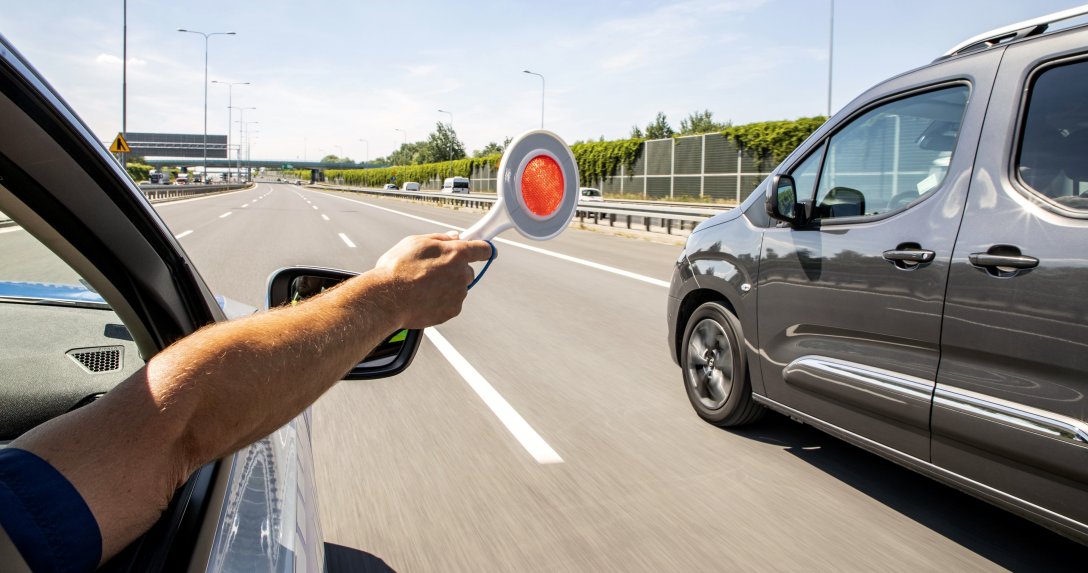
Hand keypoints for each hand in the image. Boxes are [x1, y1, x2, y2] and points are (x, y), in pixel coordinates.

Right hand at [375, 233, 493, 327]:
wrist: (387, 299)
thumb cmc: (397, 269)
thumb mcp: (415, 242)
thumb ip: (440, 239)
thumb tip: (454, 237)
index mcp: (456, 253)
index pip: (483, 249)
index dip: (483, 248)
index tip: (485, 250)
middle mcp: (462, 274)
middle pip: (467, 270)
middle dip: (455, 270)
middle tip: (433, 271)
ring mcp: (458, 295)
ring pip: (458, 288)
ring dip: (447, 286)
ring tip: (423, 286)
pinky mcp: (452, 311)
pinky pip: (451, 303)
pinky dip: (442, 301)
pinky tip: (424, 298)